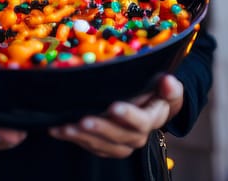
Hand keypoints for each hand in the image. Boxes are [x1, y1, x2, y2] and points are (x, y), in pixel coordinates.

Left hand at [47, 74, 183, 157]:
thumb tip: (167, 80)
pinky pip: (89, 146)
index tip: (114, 106)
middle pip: (118, 137)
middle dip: (99, 128)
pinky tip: (57, 129)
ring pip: (101, 145)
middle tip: (82, 120)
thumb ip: (170, 87)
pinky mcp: (105, 146)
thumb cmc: (159, 94)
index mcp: (153, 120)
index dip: (128, 116)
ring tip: (65, 127)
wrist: (153, 110)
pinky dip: (72, 138)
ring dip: (82, 137)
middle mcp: (137, 136)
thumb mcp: (169, 89)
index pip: (141, 121)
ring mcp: (120, 144)